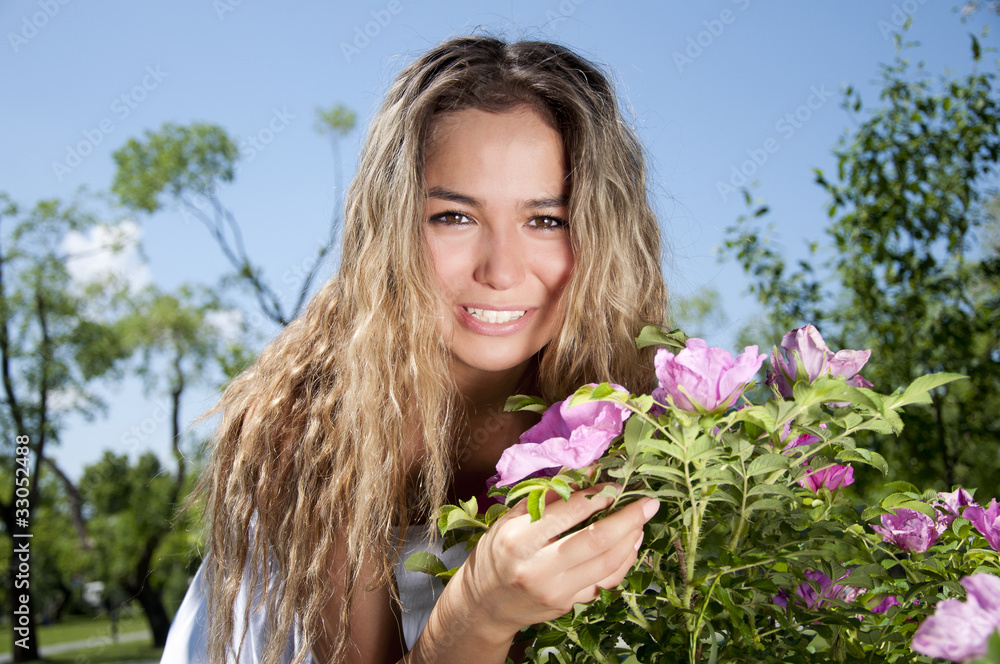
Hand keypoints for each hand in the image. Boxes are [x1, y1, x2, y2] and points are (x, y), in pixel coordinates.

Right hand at [450, 485, 659, 637]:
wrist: (485, 604)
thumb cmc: (498, 552)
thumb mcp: (512, 518)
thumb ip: (549, 495)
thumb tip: (589, 470)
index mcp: (519, 539)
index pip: (569, 512)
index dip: (599, 495)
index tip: (616, 484)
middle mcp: (538, 568)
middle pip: (596, 542)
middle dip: (629, 518)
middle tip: (649, 502)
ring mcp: (556, 591)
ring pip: (608, 565)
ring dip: (631, 539)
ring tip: (641, 521)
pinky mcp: (568, 605)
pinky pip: (606, 582)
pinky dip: (624, 561)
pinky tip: (630, 544)